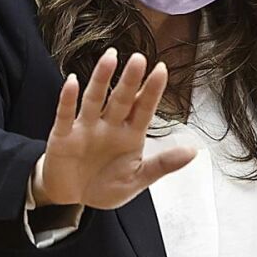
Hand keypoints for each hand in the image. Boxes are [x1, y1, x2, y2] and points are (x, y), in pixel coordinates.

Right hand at [33, 48, 196, 208]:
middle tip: (139, 58)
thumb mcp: (137, 179)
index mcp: (130, 136)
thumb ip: (162, 164)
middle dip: (130, 80)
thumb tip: (193, 151)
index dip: (151, 90)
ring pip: (94, 99)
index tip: (162, 70)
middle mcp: (109, 127)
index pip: (143, 109)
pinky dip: (68, 98)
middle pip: (121, 99)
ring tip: (110, 58)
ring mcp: (85, 129)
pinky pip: (65, 115)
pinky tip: (72, 81)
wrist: (72, 198)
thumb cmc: (105, 186)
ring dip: (101, 79)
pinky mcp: (63, 136)